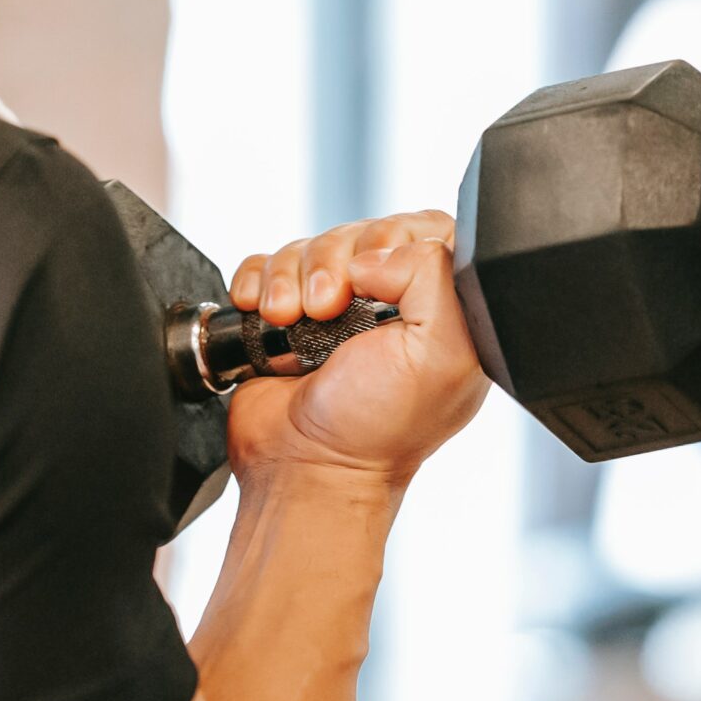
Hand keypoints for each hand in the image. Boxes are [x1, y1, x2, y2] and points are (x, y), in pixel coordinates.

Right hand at [225, 213, 488, 487]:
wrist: (302, 469)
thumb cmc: (375, 430)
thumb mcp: (441, 356)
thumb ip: (436, 279)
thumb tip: (379, 253)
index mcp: (444, 311)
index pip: (428, 231)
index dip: (395, 238)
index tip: (374, 276)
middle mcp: (393, 305)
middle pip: (362, 233)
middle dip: (334, 263)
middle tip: (326, 311)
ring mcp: (337, 308)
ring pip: (312, 247)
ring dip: (290, 278)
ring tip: (289, 321)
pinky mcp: (286, 314)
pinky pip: (266, 265)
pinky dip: (257, 282)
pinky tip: (263, 316)